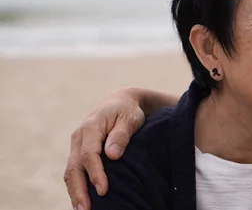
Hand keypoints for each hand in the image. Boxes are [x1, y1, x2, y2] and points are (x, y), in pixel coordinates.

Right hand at [64, 88, 145, 209]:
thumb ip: (121, 135)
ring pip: (70, 171)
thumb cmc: (128, 111)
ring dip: (75, 192)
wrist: (120, 103)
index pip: (89, 154)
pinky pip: (74, 172)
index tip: (103, 190)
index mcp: (91, 126)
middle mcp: (79, 137)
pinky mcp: (79, 152)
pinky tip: (83, 200)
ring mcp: (77, 145)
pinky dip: (76, 187)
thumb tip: (112, 155)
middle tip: (86, 209)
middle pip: (74, 167)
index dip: (95, 173)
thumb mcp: (130, 118)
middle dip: (79, 190)